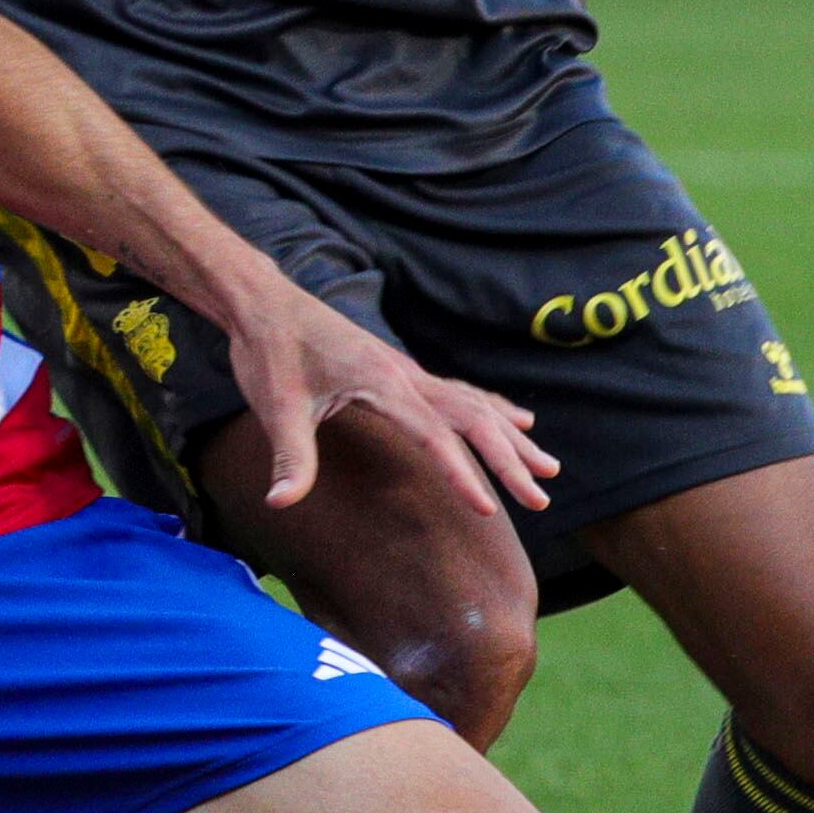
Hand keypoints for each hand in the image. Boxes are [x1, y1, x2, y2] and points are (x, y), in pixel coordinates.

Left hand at [219, 280, 557, 520]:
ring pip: (476, 404)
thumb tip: (279, 503)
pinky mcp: (401, 371)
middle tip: (541, 499)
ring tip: (549, 468)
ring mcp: (407, 370)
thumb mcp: (275, 406)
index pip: (434, 434)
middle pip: (473, 418)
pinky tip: (517, 420)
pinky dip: (494, 409)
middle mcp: (406, 373)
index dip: (460, 473)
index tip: (485, 509)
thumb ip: (289, 457)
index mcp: (383, 382)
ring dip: (512, 438)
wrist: (265, 303)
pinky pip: (461, 392)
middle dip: (509, 460)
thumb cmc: (270, 351)